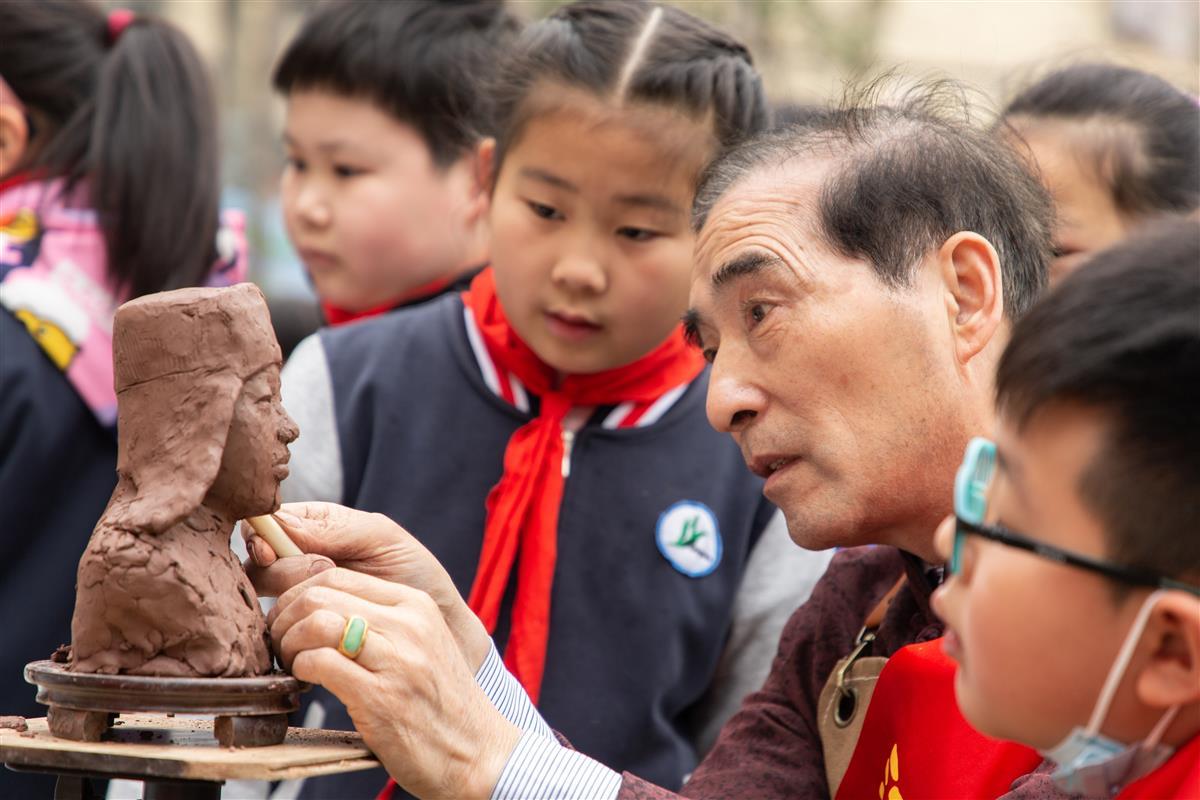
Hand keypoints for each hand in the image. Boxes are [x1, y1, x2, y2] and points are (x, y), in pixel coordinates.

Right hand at [244, 502, 488, 668]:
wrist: (437, 626)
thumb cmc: (416, 574)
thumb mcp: (383, 538)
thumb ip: (335, 528)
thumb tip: (278, 523)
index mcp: (316, 526)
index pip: (267, 523)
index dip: (261, 536)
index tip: (273, 551)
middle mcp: (301, 560)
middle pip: (260, 562)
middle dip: (286, 569)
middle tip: (325, 574)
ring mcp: (301, 597)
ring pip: (265, 597)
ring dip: (291, 600)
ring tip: (334, 603)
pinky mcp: (303, 631)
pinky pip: (277, 629)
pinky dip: (288, 631)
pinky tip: (315, 633)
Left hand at [269, 568, 519, 799]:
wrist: (477, 752)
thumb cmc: (441, 703)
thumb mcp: (422, 644)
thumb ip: (382, 622)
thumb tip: (320, 609)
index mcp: (416, 605)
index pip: (337, 575)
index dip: (298, 594)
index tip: (290, 620)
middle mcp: (408, 624)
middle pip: (319, 593)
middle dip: (285, 618)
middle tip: (282, 644)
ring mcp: (396, 659)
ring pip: (316, 621)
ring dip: (290, 644)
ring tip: (294, 665)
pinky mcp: (380, 696)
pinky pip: (319, 663)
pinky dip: (300, 670)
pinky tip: (307, 684)